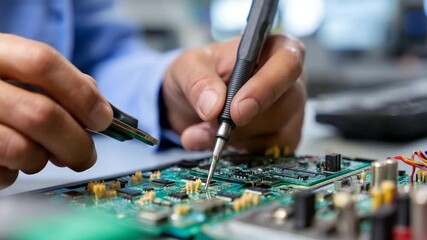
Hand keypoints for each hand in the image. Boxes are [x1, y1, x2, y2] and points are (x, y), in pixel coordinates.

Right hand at [0, 34, 112, 189]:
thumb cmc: (0, 88)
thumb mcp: (20, 70)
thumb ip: (61, 83)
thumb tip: (101, 113)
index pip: (42, 62)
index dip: (81, 93)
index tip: (103, 119)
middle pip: (41, 115)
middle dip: (76, 143)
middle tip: (86, 156)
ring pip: (23, 150)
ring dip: (43, 159)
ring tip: (38, 153)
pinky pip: (3, 174)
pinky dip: (15, 173)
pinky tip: (10, 160)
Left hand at [163, 34, 305, 152]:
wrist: (190, 102)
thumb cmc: (199, 74)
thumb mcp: (188, 67)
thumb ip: (197, 81)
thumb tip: (213, 107)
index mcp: (274, 49)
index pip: (288, 64)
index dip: (266, 88)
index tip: (237, 110)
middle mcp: (289, 81)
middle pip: (286, 105)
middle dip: (245, 123)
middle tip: (210, 127)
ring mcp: (289, 112)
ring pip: (277, 133)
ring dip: (235, 139)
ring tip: (202, 132)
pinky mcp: (282, 138)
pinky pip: (269, 152)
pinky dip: (239, 152)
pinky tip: (219, 142)